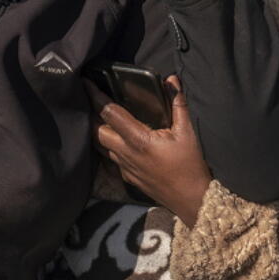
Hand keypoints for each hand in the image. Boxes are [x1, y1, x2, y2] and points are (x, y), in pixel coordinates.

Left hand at [86, 76, 212, 226]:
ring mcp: (124, 167)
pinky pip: (111, 158)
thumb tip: (172, 79)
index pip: (109, 114)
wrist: (192, 199)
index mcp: (138, 139)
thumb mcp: (187, 132)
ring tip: (100, 116)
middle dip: (91, 114)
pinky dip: (108, 145)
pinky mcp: (127, 177)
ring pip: (101, 145)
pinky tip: (116, 139)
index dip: (95, 97)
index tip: (86, 83)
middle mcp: (126, 153)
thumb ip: (177, 104)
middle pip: (97, 131)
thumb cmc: (190, 165)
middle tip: (92, 99)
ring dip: (98, 130)